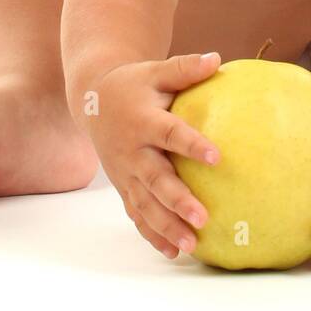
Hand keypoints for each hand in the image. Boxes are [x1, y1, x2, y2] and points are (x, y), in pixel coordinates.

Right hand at [85, 51, 222, 259]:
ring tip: (191, 245)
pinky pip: (136, 214)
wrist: (93, 100)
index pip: (169, 133)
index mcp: (142, 120)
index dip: (191, 145)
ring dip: (167, 226)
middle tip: (203, 217)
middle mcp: (132, 151)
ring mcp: (126, 173)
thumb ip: (184, 68)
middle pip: (155, 179)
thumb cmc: (134, 84)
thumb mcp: (155, 71)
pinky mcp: (123, 186)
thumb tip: (217, 58)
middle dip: (177, 201)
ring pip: (145, 204)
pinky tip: (173, 252)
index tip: (217, 157)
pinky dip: (152, 234)